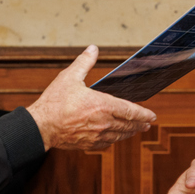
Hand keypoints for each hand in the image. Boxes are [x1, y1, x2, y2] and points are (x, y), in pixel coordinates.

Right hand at [26, 45, 156, 150]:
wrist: (41, 126)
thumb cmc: (55, 102)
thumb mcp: (70, 76)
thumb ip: (84, 62)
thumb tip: (93, 49)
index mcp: (102, 105)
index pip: (130, 111)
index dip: (143, 113)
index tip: (152, 115)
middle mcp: (103, 123)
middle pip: (128, 125)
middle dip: (140, 124)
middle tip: (147, 124)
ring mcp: (96, 136)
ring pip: (119, 136)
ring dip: (129, 133)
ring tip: (135, 131)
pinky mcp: (87, 144)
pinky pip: (106, 143)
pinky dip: (114, 140)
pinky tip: (114, 138)